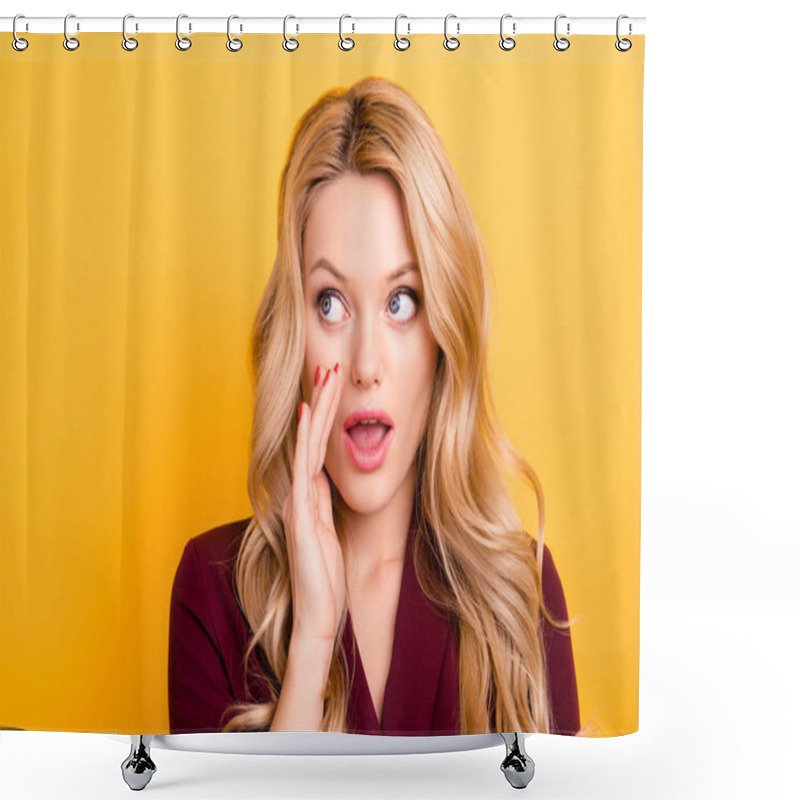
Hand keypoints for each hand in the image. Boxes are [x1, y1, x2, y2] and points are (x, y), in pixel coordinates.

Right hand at [282, 363, 345, 644]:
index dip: (325, 415)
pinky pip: (303, 467)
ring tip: (326, 375)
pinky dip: (306, 438)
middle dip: (323, 400)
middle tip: (330, 365)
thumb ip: (321, 503)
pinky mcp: (300, 511)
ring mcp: (298, 499)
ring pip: (308, 443)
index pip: (318, 446)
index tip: (332, 385)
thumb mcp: (328, 532)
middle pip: (312, 437)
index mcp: (309, 496)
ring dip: (318, 408)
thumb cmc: (324, 578)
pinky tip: (309, 413)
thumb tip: (321, 478)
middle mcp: (300, 492)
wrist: (317, 614)